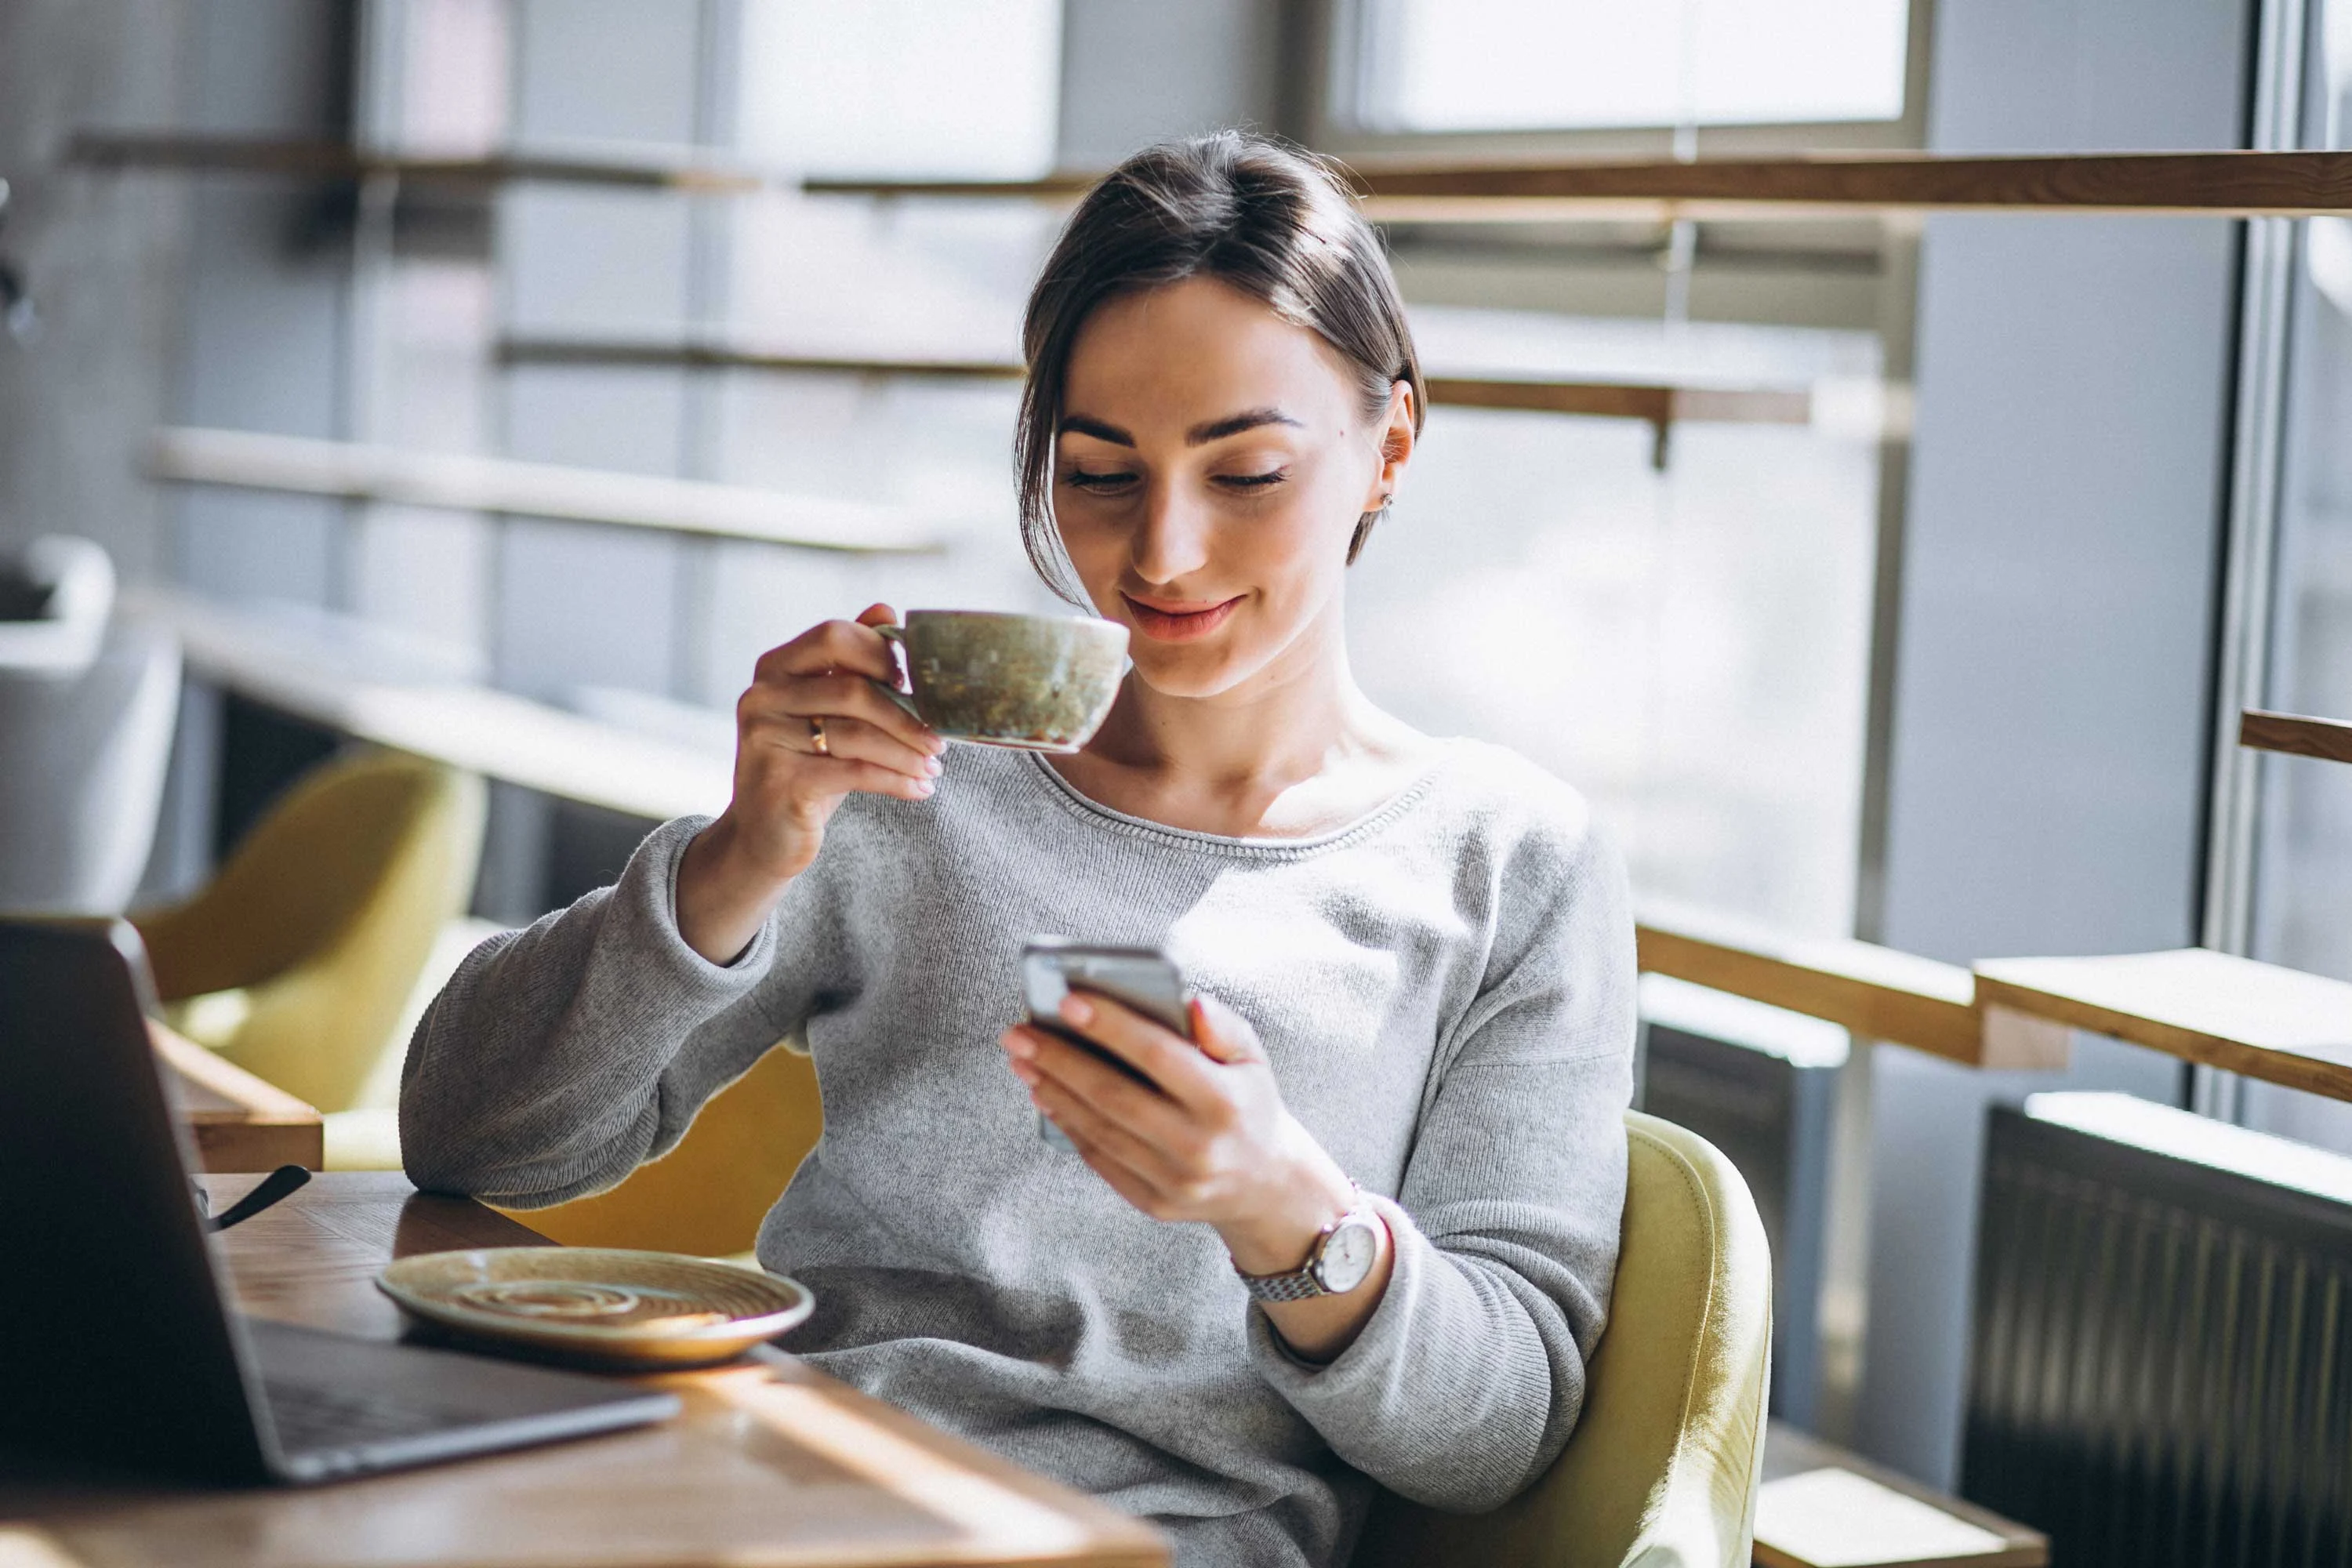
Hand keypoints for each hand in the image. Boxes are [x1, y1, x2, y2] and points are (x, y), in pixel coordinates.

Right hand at [677, 604, 943, 962]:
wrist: (765, 835)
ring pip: (857, 736)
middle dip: (905, 715)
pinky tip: (920, 789)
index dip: (880, 653)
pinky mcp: (779, 781)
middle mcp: (761, 696)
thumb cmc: (807, 765)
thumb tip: (885, 609)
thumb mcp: (828, 712)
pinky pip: (854, 772)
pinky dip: (897, 780)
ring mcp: (765, 739)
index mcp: (775, 667)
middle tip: (940, 739)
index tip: (913, 683)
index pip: (833, 635)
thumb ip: (851, 662)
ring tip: (934, 768)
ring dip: (907, 753)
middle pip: (851, 689)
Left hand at [1000, 991, 1392, 1359]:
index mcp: (1225, 1102)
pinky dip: (1068, 1124)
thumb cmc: (1248, 1103)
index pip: (1158, 1056)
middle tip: (1018, 1032)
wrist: (1264, 1183)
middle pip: (1114, 1095)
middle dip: (1059, 1059)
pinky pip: (1100, 1159)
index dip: (1110, 1027)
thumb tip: (1188, 1001)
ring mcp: (1175, 1181)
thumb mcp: (1254, 1059)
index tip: (1066, 1001)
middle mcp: (1199, 1146)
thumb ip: (1224, 1026)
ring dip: (1053, 1090)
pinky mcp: (1154, 1203)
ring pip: (1099, 1129)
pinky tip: (1046, 1094)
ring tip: (1023, 1059)